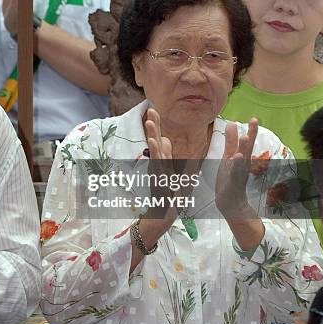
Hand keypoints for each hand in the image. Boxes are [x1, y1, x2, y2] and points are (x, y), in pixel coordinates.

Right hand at [143, 108, 178, 226]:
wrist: (162, 215)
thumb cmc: (167, 196)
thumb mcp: (171, 173)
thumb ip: (170, 157)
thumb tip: (167, 140)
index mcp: (162, 161)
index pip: (160, 139)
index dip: (158, 124)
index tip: (154, 108)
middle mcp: (158, 164)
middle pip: (155, 140)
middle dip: (154, 124)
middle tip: (151, 108)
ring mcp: (157, 172)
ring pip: (155, 151)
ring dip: (153, 135)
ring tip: (150, 121)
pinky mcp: (160, 181)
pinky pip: (159, 165)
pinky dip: (158, 154)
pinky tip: (156, 144)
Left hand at [215, 118, 257, 217]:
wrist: (230, 201)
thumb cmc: (230, 177)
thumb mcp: (229, 157)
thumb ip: (231, 142)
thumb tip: (232, 124)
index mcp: (240, 158)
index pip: (246, 143)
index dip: (251, 131)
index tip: (254, 118)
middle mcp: (242, 165)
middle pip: (247, 149)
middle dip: (251, 135)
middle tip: (254, 121)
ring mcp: (238, 174)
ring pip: (242, 160)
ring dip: (244, 149)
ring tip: (246, 136)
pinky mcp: (232, 183)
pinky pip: (234, 173)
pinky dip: (235, 165)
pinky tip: (236, 157)